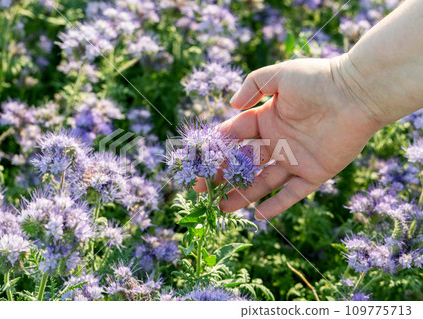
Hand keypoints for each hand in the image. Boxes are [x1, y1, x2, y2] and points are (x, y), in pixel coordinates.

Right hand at [195, 57, 382, 218]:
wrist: (358, 93)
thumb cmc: (318, 80)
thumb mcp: (280, 75)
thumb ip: (253, 86)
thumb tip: (231, 104)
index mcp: (267, 119)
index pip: (235, 136)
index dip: (217, 149)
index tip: (199, 162)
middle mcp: (278, 141)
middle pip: (245, 163)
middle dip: (223, 176)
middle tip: (203, 191)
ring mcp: (295, 159)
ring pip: (264, 182)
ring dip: (244, 195)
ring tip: (223, 208)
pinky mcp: (314, 173)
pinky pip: (293, 193)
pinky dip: (277, 206)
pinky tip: (259, 217)